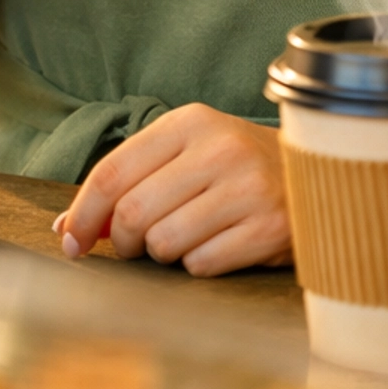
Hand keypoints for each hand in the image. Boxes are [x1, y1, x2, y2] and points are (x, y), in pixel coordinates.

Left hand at [54, 105, 293, 277]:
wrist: (319, 177)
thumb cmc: (238, 169)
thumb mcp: (187, 154)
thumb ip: (130, 182)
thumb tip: (68, 227)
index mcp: (190, 123)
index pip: (113, 172)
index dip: (83, 212)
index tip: (71, 240)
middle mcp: (220, 150)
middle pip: (134, 212)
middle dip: (122, 240)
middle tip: (133, 246)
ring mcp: (248, 189)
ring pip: (165, 242)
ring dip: (163, 253)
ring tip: (186, 238)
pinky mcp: (269, 229)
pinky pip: (201, 265)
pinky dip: (198, 265)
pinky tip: (219, 246)